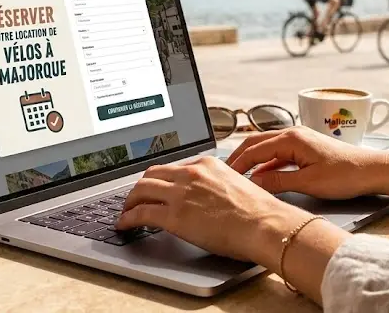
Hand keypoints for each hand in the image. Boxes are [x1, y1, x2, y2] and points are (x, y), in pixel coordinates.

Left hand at [117, 156, 311, 265]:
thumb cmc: (259, 212)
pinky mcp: (173, 216)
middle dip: (139, 187)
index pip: (173, 168)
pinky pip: (141, 213)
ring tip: (125, 212)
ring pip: (140, 190)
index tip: (156, 188)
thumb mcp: (236, 184)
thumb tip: (210, 195)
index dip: (160, 180)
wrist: (264, 224)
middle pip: (151, 175)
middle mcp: (190, 174)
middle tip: (134, 198)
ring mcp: (180, 193)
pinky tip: (124, 225)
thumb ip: (218, 184)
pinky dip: (127, 219)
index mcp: (206, 164)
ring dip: (129, 202)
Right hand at [226, 127, 380, 199]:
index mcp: (291, 139)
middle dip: (238, 157)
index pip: (254, 149)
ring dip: (251, 159)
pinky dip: (266, 163)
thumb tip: (253, 183)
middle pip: (256, 143)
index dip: (237, 163)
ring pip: (266, 147)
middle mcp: (293, 133)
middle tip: (223, 172)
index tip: (224, 175)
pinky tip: (261, 175)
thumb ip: (278, 182)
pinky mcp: (305, 147)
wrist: (370, 171)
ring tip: (237, 174)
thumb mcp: (308, 182)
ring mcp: (299, 139)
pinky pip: (278, 153)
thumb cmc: (345, 175)